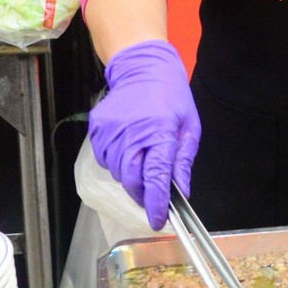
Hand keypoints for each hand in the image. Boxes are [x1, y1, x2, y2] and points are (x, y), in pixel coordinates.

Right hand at [86, 39, 200, 228]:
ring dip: (131, 175)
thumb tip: (182, 191)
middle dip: (143, 193)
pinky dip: (118, 162)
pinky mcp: (97, 130)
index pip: (156, 176)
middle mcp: (132, 133)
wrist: (142, 68)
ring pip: (118, 173)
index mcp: (159, 131)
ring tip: (142, 157)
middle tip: (153, 192)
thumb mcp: (189, 126)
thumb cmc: (172, 96)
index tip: (158, 220)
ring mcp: (110, 132)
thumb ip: (183, 161)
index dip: (156, 202)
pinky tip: (128, 147)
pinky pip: (106, 159)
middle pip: (133, 180)